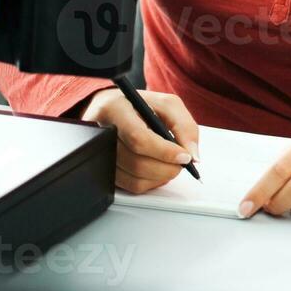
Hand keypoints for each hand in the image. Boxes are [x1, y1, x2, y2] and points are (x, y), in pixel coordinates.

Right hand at [81, 87, 199, 194]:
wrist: (113, 110)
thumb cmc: (141, 105)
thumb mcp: (167, 104)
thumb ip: (184, 126)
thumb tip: (192, 155)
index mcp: (114, 109)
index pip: (138, 138)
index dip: (164, 151)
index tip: (185, 157)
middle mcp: (100, 133)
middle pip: (136, 162)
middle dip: (166, 167)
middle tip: (182, 163)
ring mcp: (98, 154)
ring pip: (133, 178)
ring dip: (161, 176)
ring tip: (171, 164)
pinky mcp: (103, 170)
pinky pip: (129, 186)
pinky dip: (150, 182)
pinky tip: (157, 169)